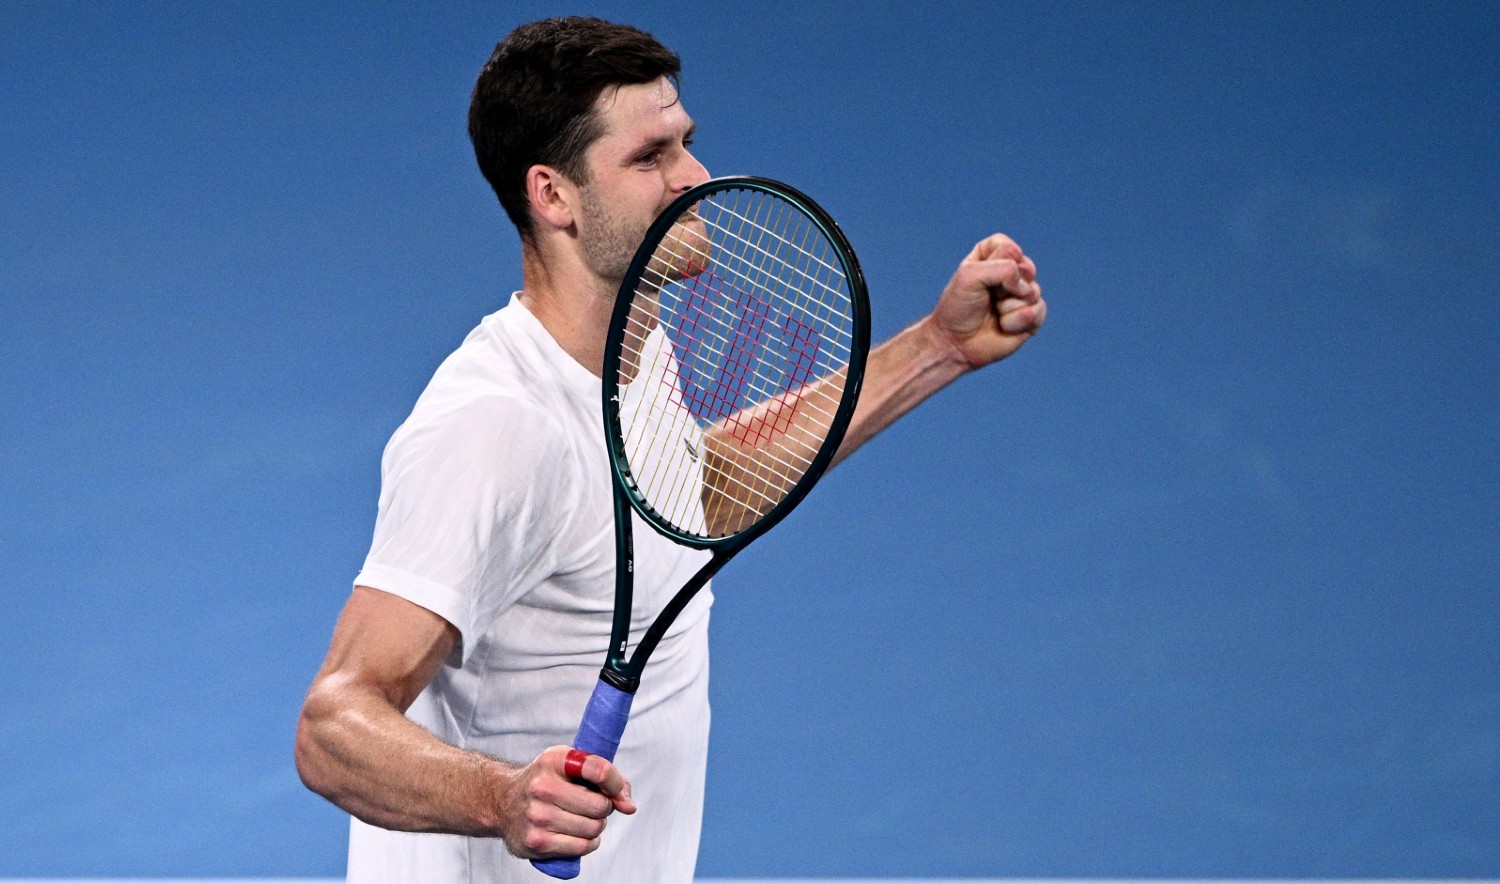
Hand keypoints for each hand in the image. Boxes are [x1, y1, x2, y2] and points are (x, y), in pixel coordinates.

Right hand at [494, 745, 635, 859]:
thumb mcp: (570, 766)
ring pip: (593, 828)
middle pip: (600, 806)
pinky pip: (581, 847)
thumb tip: (629, 806)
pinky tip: (578, 834)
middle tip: (593, 805)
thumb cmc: (546, 782)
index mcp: (554, 760)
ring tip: (582, 819)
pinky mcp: (536, 842)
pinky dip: (588, 843)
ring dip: (595, 826)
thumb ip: (606, 778)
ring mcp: (537, 816)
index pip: (599, 769)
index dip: (615, 782)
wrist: (503, 802)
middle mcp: (542, 787)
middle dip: (604, 807)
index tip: (615, 790)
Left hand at [930, 233, 1044, 368]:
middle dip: (1007, 284)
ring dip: (1009, 305)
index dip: (1000, 260)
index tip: (982, 273)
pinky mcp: (1030, 317)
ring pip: (1034, 291)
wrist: (956, 344)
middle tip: (989, 296)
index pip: (1007, 247)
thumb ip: (1002, 268)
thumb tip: (1026, 284)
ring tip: (994, 313)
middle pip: (1026, 267)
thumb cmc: (958, 308)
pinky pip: (1039, 310)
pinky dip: (1018, 320)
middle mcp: (1008, 275)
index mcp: (990, 259)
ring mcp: (1021, 296)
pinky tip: (1004, 327)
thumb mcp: (970, 276)